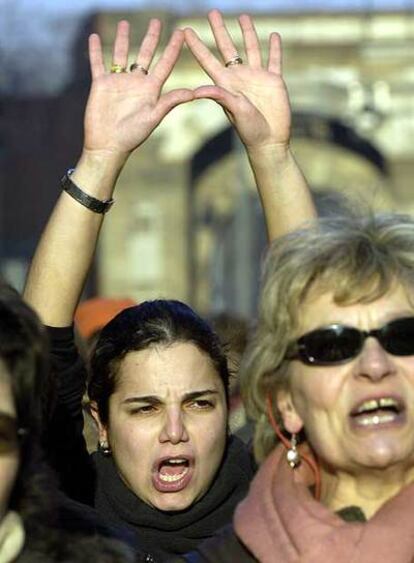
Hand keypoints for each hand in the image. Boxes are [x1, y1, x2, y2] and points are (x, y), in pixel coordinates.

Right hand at [83, 19, 193, 160]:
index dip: (173, 48)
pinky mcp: (101, 84)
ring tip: (124, 23)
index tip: (181, 32)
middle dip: (151, 38)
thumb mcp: (154, 117)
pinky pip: (98, 63)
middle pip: (145, 55)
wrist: (108, 145)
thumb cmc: (133, 135)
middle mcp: (136, 83)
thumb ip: (170, 101)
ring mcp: (118, 82)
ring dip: (122, 39)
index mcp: (151, 89)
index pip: (165, 63)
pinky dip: (95, 50)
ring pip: (121, 55)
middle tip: (157, 21)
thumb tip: (194, 93)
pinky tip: (94, 37)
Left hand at [184, 10, 290, 152]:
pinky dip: (274, 47)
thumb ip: (218, 97)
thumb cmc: (249, 129)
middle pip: (227, 48)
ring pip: (251, 48)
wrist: (270, 139)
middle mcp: (239, 77)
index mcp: (225, 83)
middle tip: (212, 12)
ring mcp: (257, 77)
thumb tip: (196, 90)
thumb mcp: (233, 111)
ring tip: (242, 16)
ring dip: (247, 33)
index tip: (185, 30)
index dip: (196, 45)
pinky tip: (273, 35)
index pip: (207, 60)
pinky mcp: (274, 80)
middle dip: (219, 30)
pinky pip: (274, 59)